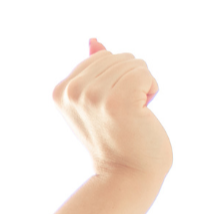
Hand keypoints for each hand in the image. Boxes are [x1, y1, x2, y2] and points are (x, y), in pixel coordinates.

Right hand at [54, 38, 171, 181]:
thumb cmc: (117, 137)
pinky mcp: (118, 100)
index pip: (103, 56)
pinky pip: (146, 73)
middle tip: (122, 114)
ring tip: (131, 115)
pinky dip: (152, 91)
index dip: (116, 79)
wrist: (126, 173)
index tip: (108, 109)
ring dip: (142, 87)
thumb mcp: (98, 100)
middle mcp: (72, 91)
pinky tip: (142, 113)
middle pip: (120, 56)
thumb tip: (93, 40)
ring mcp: (93, 96)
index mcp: (60, 90)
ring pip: (135, 63)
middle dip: (131, 80)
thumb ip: (94, 69)